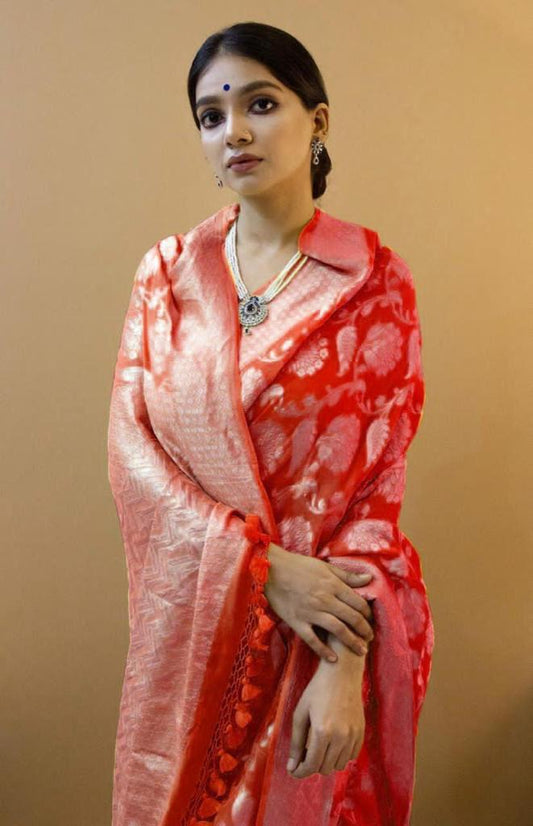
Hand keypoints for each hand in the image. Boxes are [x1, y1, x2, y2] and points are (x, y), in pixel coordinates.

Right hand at [264, 542, 373, 661]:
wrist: (271, 570)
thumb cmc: (299, 566)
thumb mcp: (325, 567)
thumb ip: (347, 576)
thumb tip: (369, 579)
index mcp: (333, 585)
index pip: (358, 602)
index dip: (368, 614)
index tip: (372, 620)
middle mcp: (325, 599)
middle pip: (352, 618)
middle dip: (365, 630)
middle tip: (370, 638)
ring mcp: (311, 612)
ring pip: (338, 630)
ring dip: (352, 642)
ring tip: (361, 651)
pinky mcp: (297, 622)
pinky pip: (313, 640)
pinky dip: (324, 651)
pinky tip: (333, 658)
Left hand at [286, 649, 365, 777]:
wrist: (342, 674)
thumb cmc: (317, 691)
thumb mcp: (300, 713)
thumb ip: (296, 742)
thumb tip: (291, 767)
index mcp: (322, 732)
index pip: (311, 765)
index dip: (300, 772)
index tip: (293, 770)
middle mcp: (340, 737)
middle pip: (325, 768)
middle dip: (312, 765)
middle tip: (304, 753)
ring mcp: (353, 735)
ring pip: (339, 765)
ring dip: (326, 761)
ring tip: (318, 746)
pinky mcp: (361, 732)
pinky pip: (351, 756)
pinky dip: (340, 755)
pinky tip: (332, 743)